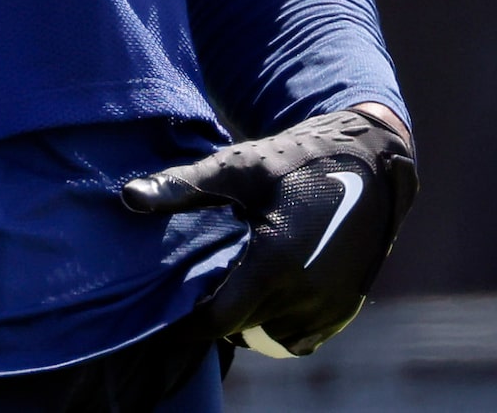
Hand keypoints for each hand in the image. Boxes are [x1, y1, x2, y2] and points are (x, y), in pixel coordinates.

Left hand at [122, 107, 417, 356]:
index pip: (218, 320)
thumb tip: (127, 197)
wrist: (369, 161)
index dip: (187, 322)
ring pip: (272, 336)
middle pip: (242, 329)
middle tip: (192, 291)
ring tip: (229, 287)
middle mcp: (306, 294)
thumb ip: (182, 187)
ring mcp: (330, 305)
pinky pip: (301, 335)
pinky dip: (279, 322)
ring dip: (248, 321)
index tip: (163, 313)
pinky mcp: (345, 307)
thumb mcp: (236, 167)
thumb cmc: (297, 159)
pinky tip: (264, 291)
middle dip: (215, 317)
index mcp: (276, 263)